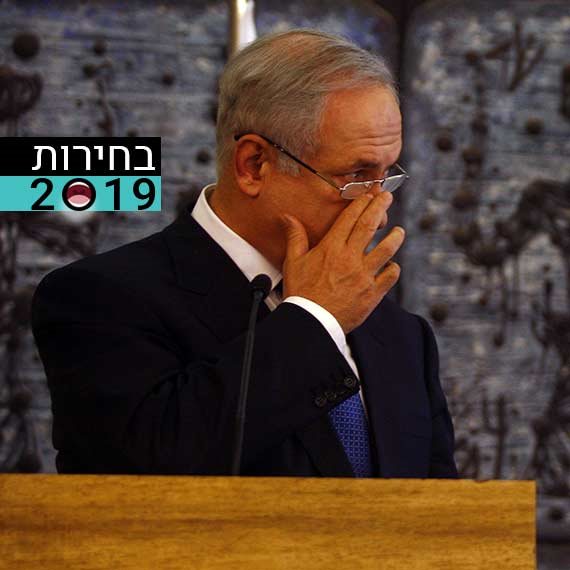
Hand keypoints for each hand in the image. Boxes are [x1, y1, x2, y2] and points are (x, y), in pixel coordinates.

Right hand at [281, 191, 404, 333]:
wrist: (312, 321)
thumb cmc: (301, 293)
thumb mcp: (294, 263)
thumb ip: (295, 238)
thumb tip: (288, 218)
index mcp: (331, 248)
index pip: (349, 218)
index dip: (361, 203)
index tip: (369, 195)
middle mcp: (350, 258)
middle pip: (369, 225)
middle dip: (380, 207)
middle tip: (387, 197)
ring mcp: (363, 275)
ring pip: (387, 249)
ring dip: (395, 237)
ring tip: (399, 231)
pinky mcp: (372, 292)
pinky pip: (390, 276)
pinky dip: (393, 269)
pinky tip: (392, 266)